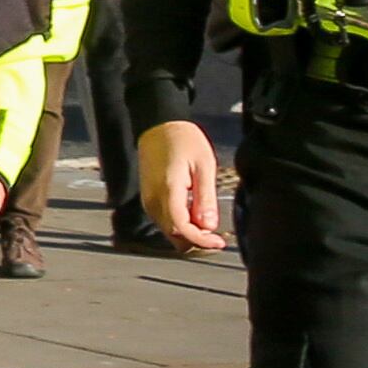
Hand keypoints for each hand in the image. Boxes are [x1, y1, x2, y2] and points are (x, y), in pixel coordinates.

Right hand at [138, 118, 232, 253]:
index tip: (218, 242)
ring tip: (207, 220)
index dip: (201, 241)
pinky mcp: (149, 198)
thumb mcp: (204, 166)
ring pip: (169, 231)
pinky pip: (165, 220)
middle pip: (173, 236)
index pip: (182, 229)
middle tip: (216, 234)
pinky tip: (194, 213)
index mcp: (168, 191)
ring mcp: (149, 200)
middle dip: (196, 240)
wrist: (159, 125)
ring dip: (189, 233)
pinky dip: (180, 224)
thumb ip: (205, 199)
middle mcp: (153, 200)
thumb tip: (208, 225)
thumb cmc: (182, 140)